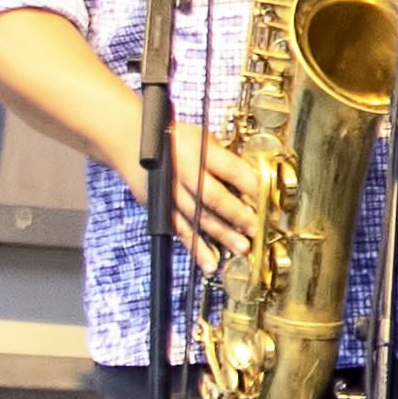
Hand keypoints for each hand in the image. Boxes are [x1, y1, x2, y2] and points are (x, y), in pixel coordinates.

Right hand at [152, 109, 272, 258]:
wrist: (129, 143)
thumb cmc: (171, 138)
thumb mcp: (202, 137)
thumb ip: (224, 155)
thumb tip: (253, 173)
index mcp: (198, 152)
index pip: (231, 170)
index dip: (251, 185)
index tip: (268, 198)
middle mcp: (183, 174)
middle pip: (214, 197)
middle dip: (238, 215)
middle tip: (256, 228)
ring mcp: (171, 194)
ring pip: (198, 218)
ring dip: (221, 235)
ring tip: (241, 247)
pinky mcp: (162, 209)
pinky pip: (181, 231)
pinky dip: (196, 248)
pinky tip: (209, 262)